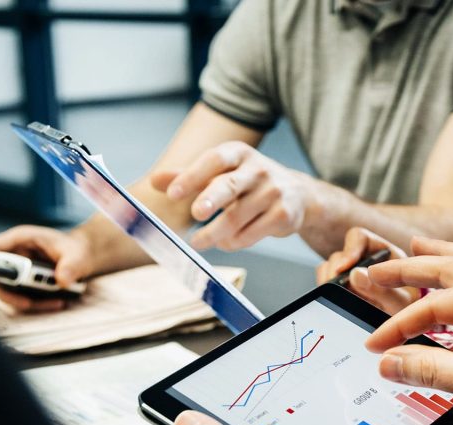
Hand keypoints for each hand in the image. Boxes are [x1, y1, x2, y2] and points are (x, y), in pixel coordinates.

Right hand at [0, 226, 93, 311]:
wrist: (84, 257)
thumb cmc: (76, 250)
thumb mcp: (78, 256)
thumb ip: (71, 266)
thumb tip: (62, 280)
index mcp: (22, 238)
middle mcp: (15, 253)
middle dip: (7, 291)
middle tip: (26, 303)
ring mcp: (17, 269)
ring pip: (7, 289)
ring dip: (24, 300)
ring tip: (54, 303)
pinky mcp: (22, 282)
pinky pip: (20, 296)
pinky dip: (34, 303)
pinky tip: (54, 303)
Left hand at [151, 142, 316, 251]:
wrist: (298, 195)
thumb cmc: (249, 182)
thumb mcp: (222, 172)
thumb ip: (189, 176)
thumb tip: (155, 180)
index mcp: (239, 153)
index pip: (214, 160)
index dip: (192, 175)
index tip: (172, 193)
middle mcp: (258, 169)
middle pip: (229, 185)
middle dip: (211, 199)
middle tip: (196, 213)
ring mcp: (273, 192)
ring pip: (237, 217)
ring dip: (214, 234)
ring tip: (199, 242)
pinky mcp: (283, 215)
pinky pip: (251, 234)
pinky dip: (233, 242)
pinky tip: (226, 241)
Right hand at [315, 227, 415, 313]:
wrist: (405, 328)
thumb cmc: (409, 310)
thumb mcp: (402, 303)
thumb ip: (383, 291)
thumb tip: (355, 275)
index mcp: (383, 254)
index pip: (359, 238)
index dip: (349, 250)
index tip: (342, 269)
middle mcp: (364, 260)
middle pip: (339, 256)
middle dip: (333, 274)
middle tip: (334, 293)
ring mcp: (349, 274)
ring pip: (328, 270)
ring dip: (329, 285)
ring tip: (338, 302)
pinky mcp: (340, 288)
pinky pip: (325, 286)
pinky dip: (327, 294)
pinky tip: (336, 306)